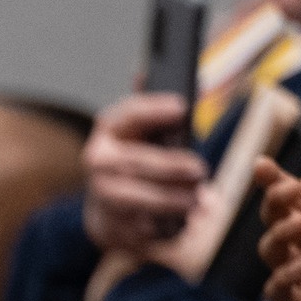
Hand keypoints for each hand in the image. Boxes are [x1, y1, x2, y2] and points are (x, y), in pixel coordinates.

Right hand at [81, 93, 209, 256]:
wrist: (105, 211)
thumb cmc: (134, 163)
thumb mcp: (140, 133)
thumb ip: (150, 109)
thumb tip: (145, 71)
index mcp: (108, 132)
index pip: (128, 114)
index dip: (153, 109)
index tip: (182, 107)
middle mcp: (99, 163)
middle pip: (135, 163)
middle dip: (169, 167)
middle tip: (200, 169)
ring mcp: (102, 198)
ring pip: (137, 200)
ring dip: (170, 201)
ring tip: (197, 201)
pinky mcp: (112, 229)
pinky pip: (141, 229)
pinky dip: (165, 228)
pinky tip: (183, 223)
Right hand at [255, 159, 300, 300]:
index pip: (293, 195)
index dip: (275, 178)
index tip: (263, 164)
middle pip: (274, 217)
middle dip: (276, 200)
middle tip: (293, 188)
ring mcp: (300, 277)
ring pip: (270, 251)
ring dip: (282, 233)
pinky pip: (278, 291)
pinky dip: (287, 276)